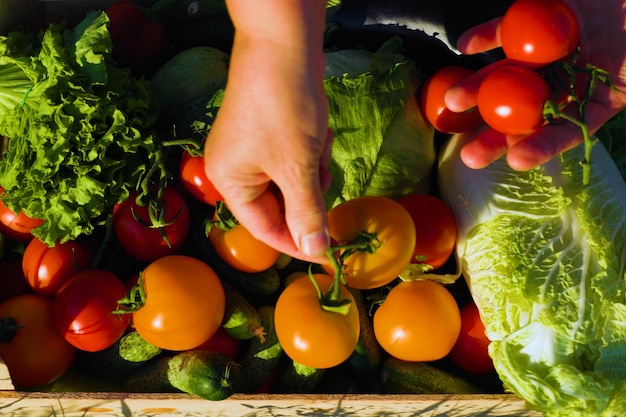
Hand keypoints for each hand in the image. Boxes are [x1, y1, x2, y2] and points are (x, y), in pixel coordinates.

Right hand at [203, 1, 330, 263]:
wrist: (283, 43)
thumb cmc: (285, 109)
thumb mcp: (299, 166)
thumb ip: (307, 212)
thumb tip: (316, 250)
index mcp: (228, 181)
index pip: (264, 228)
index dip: (298, 243)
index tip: (329, 254)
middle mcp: (233, 168)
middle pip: (280, 204)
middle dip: (309, 189)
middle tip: (321, 169)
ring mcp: (250, 149)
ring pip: (292, 180)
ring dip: (313, 166)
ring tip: (317, 141)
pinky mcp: (268, 132)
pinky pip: (294, 158)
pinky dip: (310, 150)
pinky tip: (316, 128)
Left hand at [444, 1, 625, 169]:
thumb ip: (625, 86)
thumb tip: (604, 114)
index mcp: (597, 97)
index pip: (568, 129)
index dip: (543, 146)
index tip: (518, 160)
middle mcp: (567, 77)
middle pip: (526, 111)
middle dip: (496, 133)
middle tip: (470, 154)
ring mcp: (549, 49)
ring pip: (507, 74)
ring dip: (478, 88)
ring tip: (453, 101)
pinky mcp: (536, 15)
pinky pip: (505, 29)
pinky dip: (485, 36)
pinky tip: (464, 45)